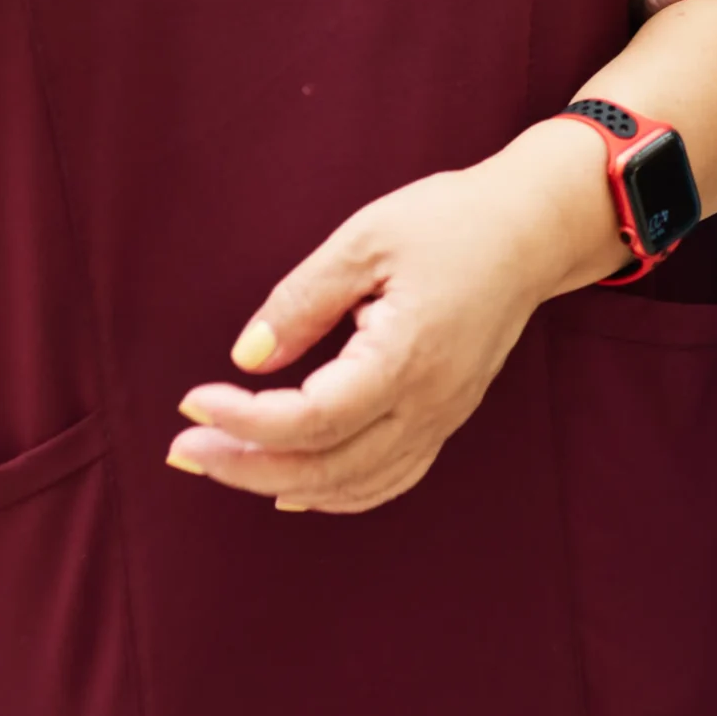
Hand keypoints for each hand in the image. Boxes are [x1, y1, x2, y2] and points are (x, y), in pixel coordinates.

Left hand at [166, 123, 618, 514]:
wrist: (533, 229)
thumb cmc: (451, 221)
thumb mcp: (367, 238)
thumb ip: (302, 300)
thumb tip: (246, 357)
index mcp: (406, 356)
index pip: (310, 420)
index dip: (243, 421)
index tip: (192, 402)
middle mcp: (428, 403)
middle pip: (324, 469)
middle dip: (244, 467)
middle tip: (183, 449)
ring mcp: (442, 418)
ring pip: (353, 487)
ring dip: (280, 485)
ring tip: (220, 465)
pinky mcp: (446, 416)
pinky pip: (386, 479)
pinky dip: (334, 493)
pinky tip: (293, 488)